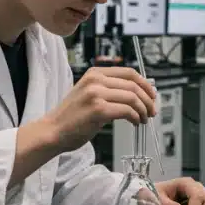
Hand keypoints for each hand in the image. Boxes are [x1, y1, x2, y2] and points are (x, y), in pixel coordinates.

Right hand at [37, 67, 155, 152]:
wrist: (52, 131)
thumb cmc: (71, 117)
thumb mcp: (89, 94)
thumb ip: (109, 90)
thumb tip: (137, 94)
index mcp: (95, 73)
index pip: (129, 72)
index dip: (145, 84)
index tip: (152, 95)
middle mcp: (95, 80)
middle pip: (134, 85)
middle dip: (148, 99)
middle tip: (152, 111)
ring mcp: (96, 94)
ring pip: (133, 97)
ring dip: (143, 110)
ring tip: (143, 119)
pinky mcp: (98, 110)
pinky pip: (127, 111)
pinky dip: (135, 117)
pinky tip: (135, 123)